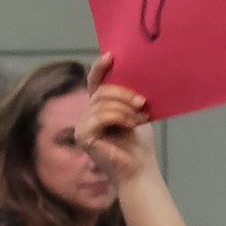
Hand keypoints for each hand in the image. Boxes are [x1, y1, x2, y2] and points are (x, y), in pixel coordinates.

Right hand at [79, 53, 158, 189]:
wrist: (139, 169)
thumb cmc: (139, 145)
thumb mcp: (136, 114)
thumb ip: (129, 98)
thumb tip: (136, 75)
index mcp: (98, 108)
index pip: (94, 84)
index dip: (100, 68)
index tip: (111, 56)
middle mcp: (86, 116)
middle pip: (101, 92)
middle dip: (123, 94)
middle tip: (142, 102)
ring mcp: (82, 127)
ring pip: (101, 104)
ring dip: (124, 109)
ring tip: (139, 118)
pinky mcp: (84, 137)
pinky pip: (100, 117)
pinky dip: (118, 118)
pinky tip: (130, 124)